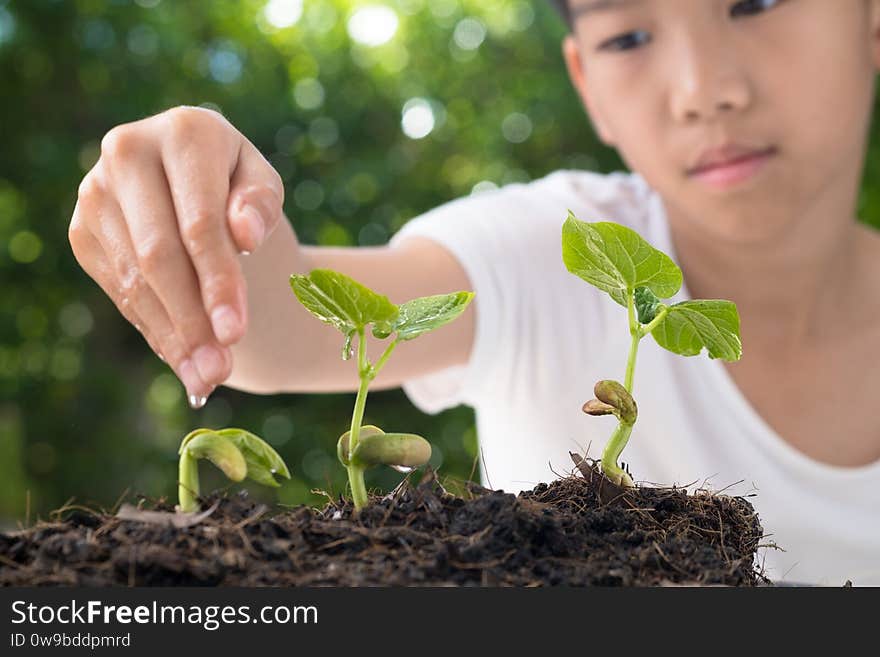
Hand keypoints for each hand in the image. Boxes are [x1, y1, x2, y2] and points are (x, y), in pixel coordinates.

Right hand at [68, 106, 284, 403]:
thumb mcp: (263, 186)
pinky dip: (154, 330)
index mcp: (185, 132)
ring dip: (172, 336)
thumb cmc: (236, 186)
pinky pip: (119, 292)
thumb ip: (261, 205)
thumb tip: (246, 234)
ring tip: (207, 377)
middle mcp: (128, 153)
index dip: (218, 281)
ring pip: (135, 280)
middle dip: (192, 319)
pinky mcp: (82, 231)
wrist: (191, 179)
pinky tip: (182, 360)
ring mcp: (97, 193)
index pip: (200, 222)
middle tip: (220, 369)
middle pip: (160, 256)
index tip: (236, 332)